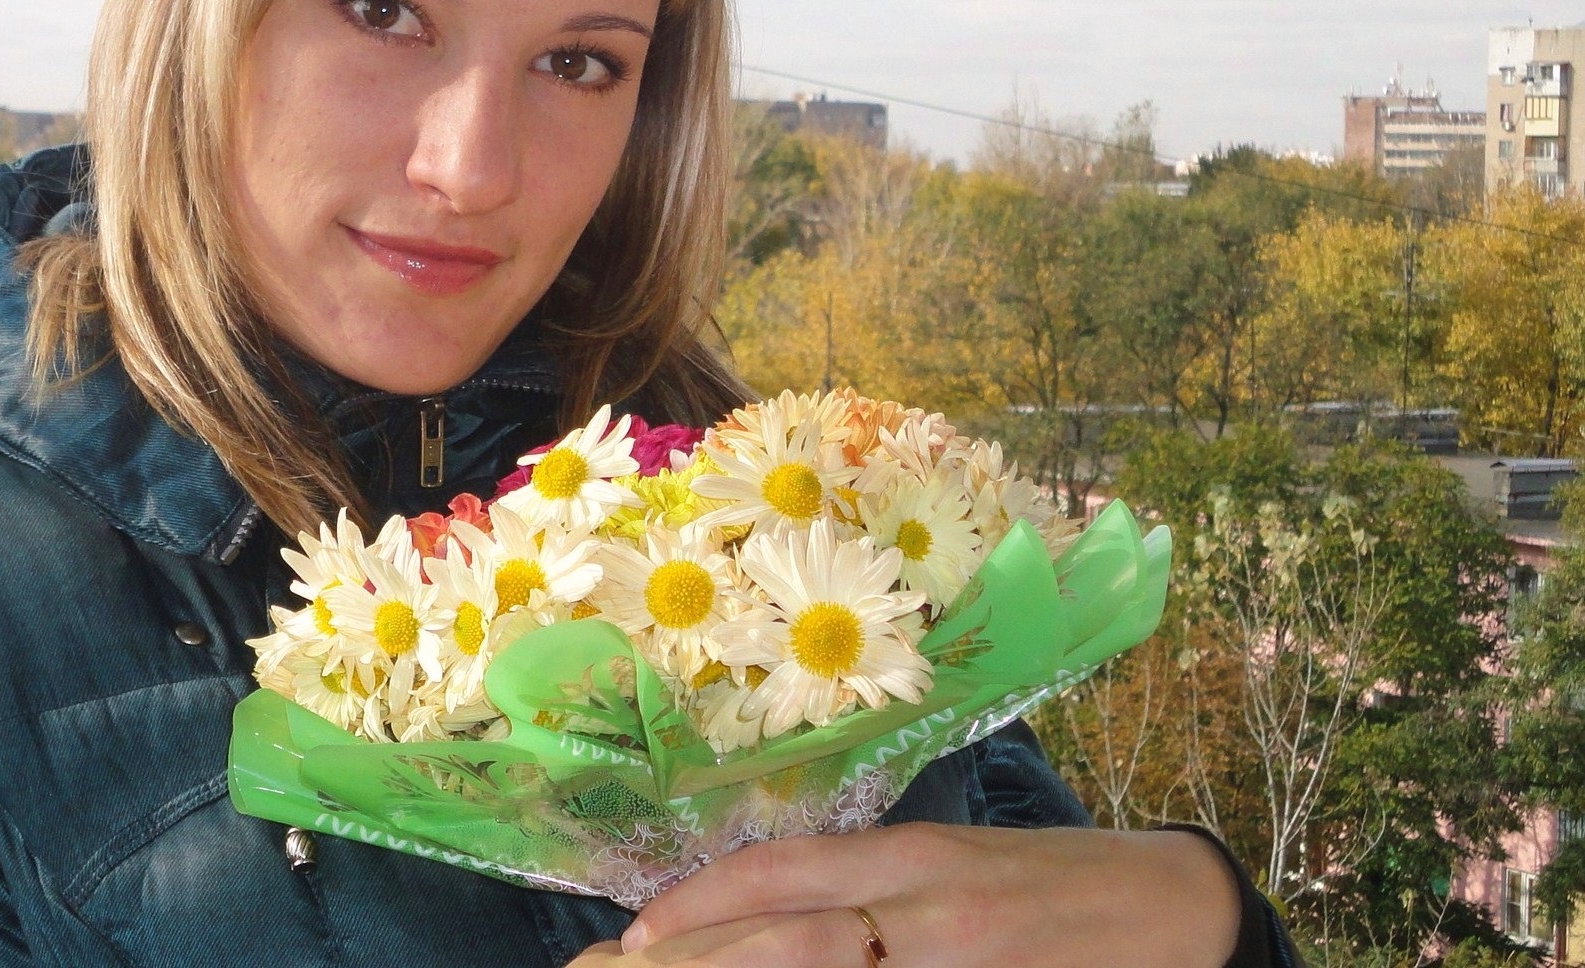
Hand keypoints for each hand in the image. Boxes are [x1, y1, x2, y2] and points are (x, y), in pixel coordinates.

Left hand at [568, 824, 1238, 966]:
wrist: (1175, 909)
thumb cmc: (1047, 886)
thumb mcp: (951, 868)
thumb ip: (867, 890)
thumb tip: (776, 922)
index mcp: (912, 858)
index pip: (784, 873)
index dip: (705, 903)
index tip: (640, 934)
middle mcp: (929, 902)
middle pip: (793, 934)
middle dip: (709, 955)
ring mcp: (964, 955)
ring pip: (834, 967)